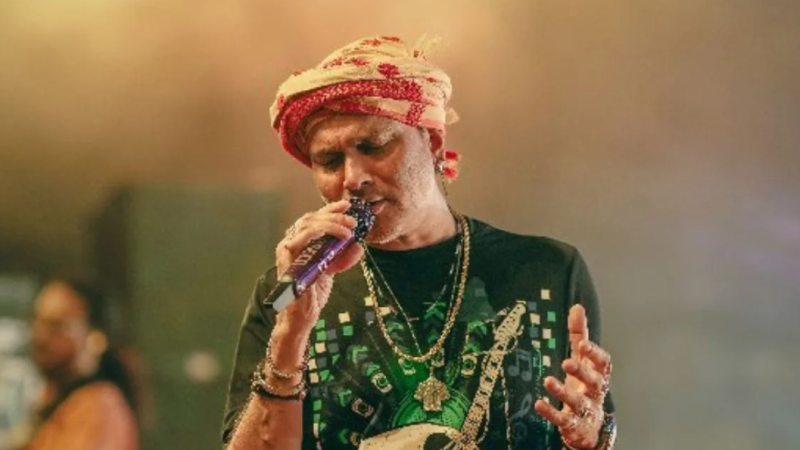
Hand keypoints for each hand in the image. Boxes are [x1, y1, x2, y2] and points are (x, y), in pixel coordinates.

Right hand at [274, 199, 364, 329]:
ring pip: (307, 224)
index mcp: (301, 241)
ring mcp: (287, 248)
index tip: (348, 205)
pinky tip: (340, 237)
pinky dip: (323, 232)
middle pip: (310, 218)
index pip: (314, 218)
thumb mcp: (334, 268)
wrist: (303, 313)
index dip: (331, 209)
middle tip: (353, 220)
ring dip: (331, 223)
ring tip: (349, 230)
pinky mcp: (287, 256)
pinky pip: (304, 237)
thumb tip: (360, 245)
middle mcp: (292, 241)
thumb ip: (344, 255)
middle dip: (334, 215)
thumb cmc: (315, 291)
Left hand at [534, 304, 612, 448]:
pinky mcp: (573, 425)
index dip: (595, 354)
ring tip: (548, 382)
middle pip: (595, 382)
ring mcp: (586, 410)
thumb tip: (577, 307)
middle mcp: (594, 392)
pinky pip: (564, 420)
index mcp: (597, 374)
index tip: (584, 344)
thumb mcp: (582, 359)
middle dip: (583, 372)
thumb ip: (580, 335)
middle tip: (567, 363)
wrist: (589, 426)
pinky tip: (539, 404)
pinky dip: (552, 413)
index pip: (603, 363)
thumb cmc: (585, 386)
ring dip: (564, 392)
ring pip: (579, 402)